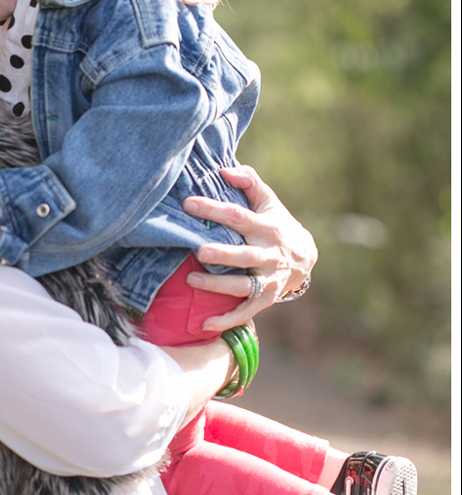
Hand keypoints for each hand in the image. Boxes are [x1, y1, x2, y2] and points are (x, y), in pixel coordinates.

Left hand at [181, 164, 317, 331]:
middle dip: (223, 254)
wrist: (306, 257)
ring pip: (243, 285)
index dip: (214, 210)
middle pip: (244, 255)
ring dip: (218, 286)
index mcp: (267, 227)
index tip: (188, 204)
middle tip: (199, 251)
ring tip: (191, 282)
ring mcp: (269, 279)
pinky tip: (205, 325)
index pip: (238, 216)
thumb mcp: (268, 201)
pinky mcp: (266, 298)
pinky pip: (246, 311)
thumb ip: (249, 182)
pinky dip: (227, 320)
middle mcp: (269, 254)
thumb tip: (225, 170)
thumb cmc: (277, 223)